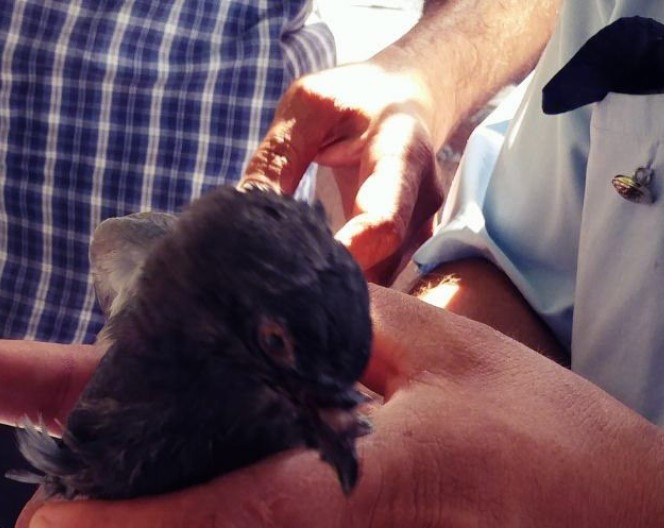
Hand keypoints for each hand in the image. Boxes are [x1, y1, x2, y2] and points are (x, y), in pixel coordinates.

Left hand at [244, 54, 449, 280]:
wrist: (407, 98)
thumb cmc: (353, 97)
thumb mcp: (309, 107)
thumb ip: (279, 156)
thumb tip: (241, 212)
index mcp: (402, 155)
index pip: (383, 220)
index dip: (349, 255)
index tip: (305, 277)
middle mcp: (422, 200)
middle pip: (382, 264)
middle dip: (334, 287)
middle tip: (279, 296)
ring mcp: (422, 230)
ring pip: (382, 282)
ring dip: (338, 292)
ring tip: (288, 289)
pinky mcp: (411, 249)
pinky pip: (380, 281)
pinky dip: (345, 288)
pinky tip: (309, 284)